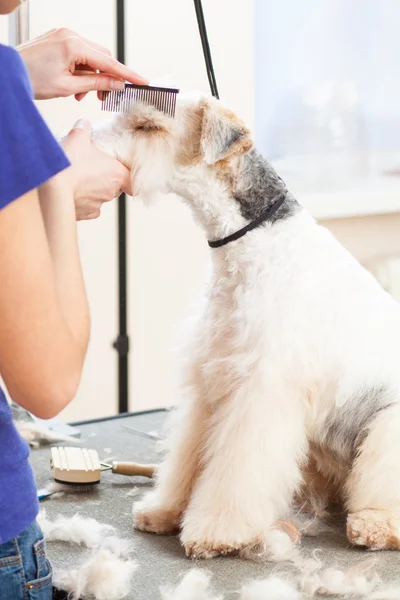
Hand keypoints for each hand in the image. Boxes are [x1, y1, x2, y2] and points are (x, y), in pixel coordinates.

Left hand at [18, 28, 147, 100]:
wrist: (9, 72)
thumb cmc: (31, 79)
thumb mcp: (68, 87)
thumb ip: (96, 84)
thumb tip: (117, 84)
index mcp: (73, 45)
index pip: (109, 62)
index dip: (127, 74)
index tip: (142, 81)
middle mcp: (70, 35)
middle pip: (102, 57)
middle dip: (106, 78)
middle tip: (105, 97)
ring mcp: (63, 35)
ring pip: (91, 57)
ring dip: (93, 76)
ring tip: (83, 94)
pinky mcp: (58, 39)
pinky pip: (79, 54)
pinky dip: (82, 70)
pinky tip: (75, 84)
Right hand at [62, 119, 131, 220]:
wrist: (51, 190)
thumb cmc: (69, 164)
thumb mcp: (77, 138)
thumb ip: (84, 129)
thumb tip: (84, 124)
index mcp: (117, 174)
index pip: (133, 182)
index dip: (128, 178)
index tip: (120, 172)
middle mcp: (111, 193)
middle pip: (115, 188)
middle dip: (106, 179)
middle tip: (92, 169)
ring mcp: (98, 205)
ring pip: (100, 197)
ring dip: (93, 190)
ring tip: (78, 179)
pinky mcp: (85, 215)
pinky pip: (88, 208)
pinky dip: (82, 201)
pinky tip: (71, 191)